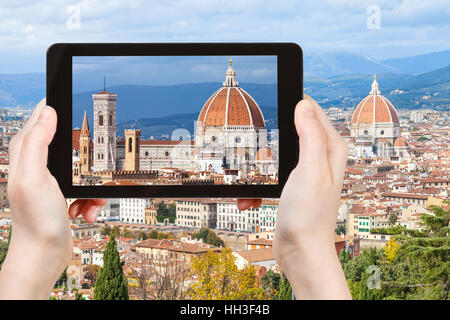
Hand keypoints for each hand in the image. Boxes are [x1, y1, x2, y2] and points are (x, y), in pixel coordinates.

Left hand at [0, 99, 105, 299]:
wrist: (44, 253)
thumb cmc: (35, 219)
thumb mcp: (34, 176)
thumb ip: (37, 142)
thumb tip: (49, 111)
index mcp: (27, 153)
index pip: (43, 117)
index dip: (59, 106)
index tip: (78, 99)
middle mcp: (38, 163)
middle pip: (71, 142)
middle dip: (88, 156)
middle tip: (93, 168)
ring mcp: (53, 179)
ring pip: (85, 166)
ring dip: (92, 184)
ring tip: (86, 201)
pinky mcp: (65, 193)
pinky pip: (88, 187)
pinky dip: (92, 199)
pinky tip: (85, 210)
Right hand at [238, 95, 349, 298]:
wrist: (301, 253)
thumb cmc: (308, 215)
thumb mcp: (309, 170)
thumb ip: (310, 135)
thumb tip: (303, 104)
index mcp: (330, 149)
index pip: (312, 112)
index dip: (293, 105)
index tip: (272, 102)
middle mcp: (321, 159)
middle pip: (291, 133)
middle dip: (270, 141)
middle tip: (254, 147)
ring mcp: (306, 174)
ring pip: (276, 156)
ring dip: (261, 168)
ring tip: (250, 182)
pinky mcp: (293, 188)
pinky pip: (270, 178)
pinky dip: (258, 187)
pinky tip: (250, 199)